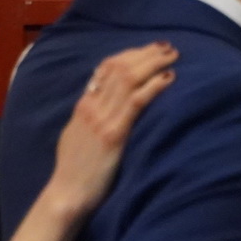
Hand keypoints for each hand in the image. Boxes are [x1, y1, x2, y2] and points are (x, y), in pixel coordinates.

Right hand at [41, 43, 177, 217]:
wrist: (67, 193)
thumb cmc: (74, 171)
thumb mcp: (76, 136)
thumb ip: (88, 117)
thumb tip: (102, 105)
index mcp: (83, 106)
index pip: (105, 68)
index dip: (129, 54)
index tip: (148, 49)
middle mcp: (91, 106)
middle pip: (119, 68)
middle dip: (145, 53)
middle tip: (167, 47)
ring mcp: (101, 119)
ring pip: (129, 78)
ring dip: (153, 63)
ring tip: (173, 56)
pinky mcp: (113, 134)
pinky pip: (136, 102)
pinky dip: (154, 86)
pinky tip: (169, 78)